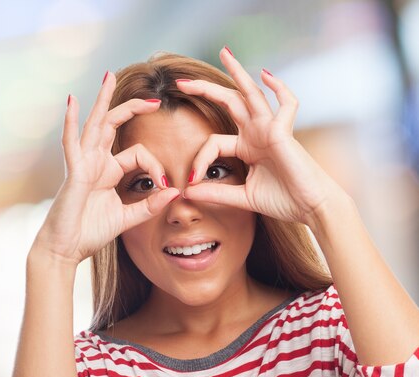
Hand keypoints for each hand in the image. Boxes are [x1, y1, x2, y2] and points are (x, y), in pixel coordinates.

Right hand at [32, 73, 179, 265]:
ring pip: (95, 125)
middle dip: (131, 109)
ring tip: (109, 76)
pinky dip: (71, 122)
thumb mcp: (127, 218)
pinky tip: (72, 101)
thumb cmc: (90, 233)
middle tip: (153, 99)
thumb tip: (175, 192)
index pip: (138, 154)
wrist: (66, 249)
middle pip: (113, 126)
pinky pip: (71, 143)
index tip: (166, 186)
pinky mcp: (73, 173)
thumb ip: (150, 205)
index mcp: (108, 172)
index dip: (156, 166)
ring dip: (102, 101)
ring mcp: (82, 165)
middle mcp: (95, 163)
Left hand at [179, 47, 348, 225]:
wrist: (310, 208)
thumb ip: (216, 193)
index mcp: (247, 147)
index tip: (191, 180)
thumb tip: (187, 192)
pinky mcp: (284, 133)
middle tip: (181, 83)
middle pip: (229, 103)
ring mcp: (271, 130)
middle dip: (206, 91)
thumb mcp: (242, 198)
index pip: (213, 143)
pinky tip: (265, 75)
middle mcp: (257, 134)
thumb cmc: (283, 201)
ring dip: (238, 73)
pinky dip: (279, 88)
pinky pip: (286, 104)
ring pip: (251, 94)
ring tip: (224, 52)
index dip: (199, 159)